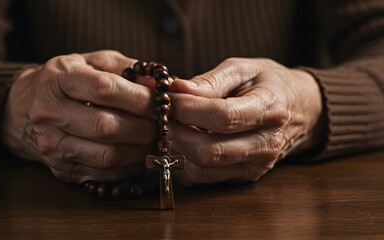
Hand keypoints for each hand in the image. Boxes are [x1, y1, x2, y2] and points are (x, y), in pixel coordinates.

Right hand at [1, 50, 155, 182]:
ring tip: (155, 139)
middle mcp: (48, 112)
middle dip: (144, 127)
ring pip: (107, 155)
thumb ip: (130, 69)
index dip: (139, 98)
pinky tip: (140, 153)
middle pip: (106, 127)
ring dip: (141, 150)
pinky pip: (105, 173)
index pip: (104, 89)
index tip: (162, 101)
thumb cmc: (73, 80)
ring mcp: (51, 144)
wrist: (31, 107)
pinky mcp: (60, 168)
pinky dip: (130, 165)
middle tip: (163, 124)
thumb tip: (167, 84)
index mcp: (57, 78)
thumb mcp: (97, 62)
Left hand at [168, 58, 322, 183]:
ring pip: (201, 169)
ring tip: (170, 126)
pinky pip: (203, 177)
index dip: (187, 109)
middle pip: (209, 151)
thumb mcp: (243, 69)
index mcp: (270, 109)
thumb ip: (209, 80)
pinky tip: (182, 140)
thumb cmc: (267, 84)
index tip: (165, 98)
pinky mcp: (245, 176)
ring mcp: (257, 165)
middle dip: (175, 132)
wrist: (299, 109)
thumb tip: (175, 89)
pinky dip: (184, 160)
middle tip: (161, 114)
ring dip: (176, 148)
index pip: (222, 117)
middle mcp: (266, 143)